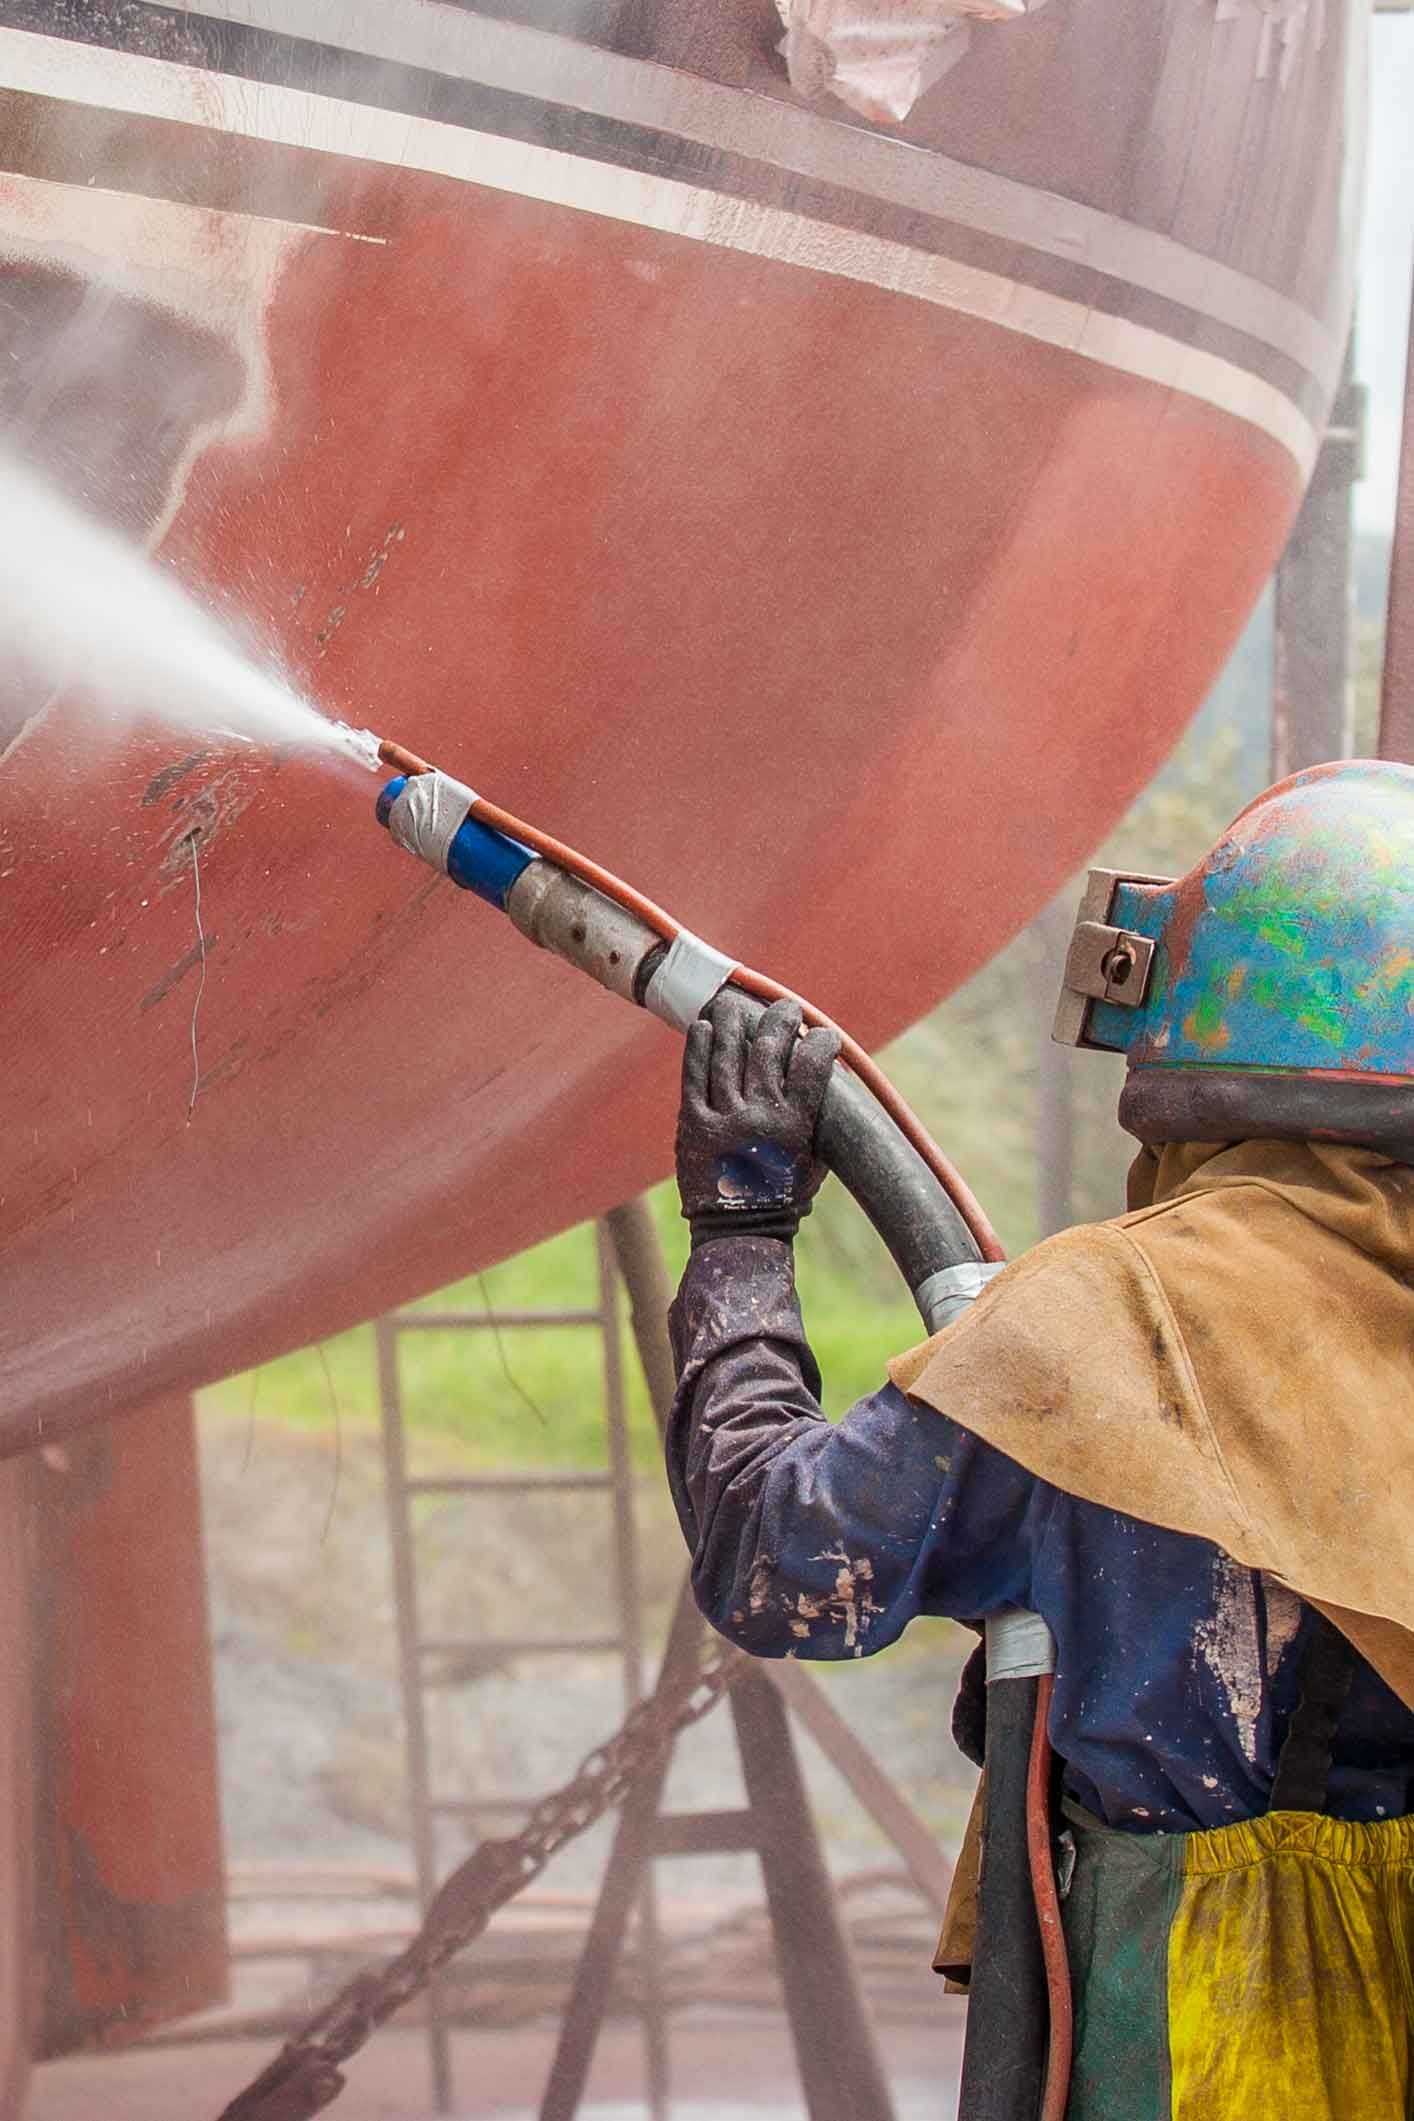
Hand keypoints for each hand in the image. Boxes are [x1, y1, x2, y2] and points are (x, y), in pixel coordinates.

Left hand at [675, 991, 842, 1245]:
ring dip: (734, 1022)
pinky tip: (704, 1026)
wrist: (737, 1230)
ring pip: (728, 1055)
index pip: (813, 1067)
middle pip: (769, 1050)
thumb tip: (828, 1073)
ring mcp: (723, 1119)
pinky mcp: (692, 1123)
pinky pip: (694, 1074)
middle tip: (784, 1008)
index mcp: (795, 1127)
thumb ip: (820, 1118)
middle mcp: (759, 1118)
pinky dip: (699, 1046)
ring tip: (736, 1005)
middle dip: (780, 1020)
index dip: (821, 1042)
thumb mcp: (815, 1159)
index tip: (825, 1033)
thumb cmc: (784, 1195)